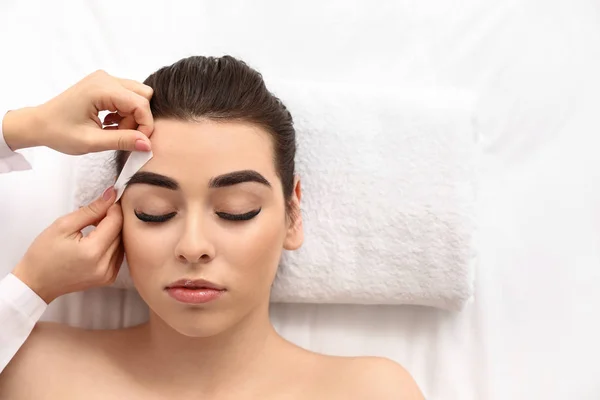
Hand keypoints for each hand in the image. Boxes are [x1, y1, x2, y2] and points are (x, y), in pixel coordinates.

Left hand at [2, 70, 153, 154]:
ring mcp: (104, 79)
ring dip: (133, 115)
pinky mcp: (103, 84)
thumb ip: (122, 141)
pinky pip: (128, 95)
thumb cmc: (59, 132)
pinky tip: (111, 122)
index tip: (138, 142)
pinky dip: (126, 111)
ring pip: (137, 95)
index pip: (141, 103)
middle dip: (139, 118)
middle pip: (143, 95)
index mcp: (101, 89)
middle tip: (122, 133)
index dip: (145, 124)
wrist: (39, 124)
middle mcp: (105, 78)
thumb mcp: (92, 142)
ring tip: (114, 128)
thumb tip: (147, 144)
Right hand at [11, 187, 123, 303]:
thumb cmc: (44, 254)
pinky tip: (96, 241)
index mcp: (93, 251)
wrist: (37, 282)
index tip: (107, 201)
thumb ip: (91, 210)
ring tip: (93, 228)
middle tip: (95, 214)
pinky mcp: (109, 278)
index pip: (116, 222)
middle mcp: (105, 265)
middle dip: (112, 219)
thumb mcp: (63, 225)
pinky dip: (111, 244)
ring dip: (112, 232)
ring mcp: (108, 274)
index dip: (113, 208)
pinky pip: (118, 254)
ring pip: (122, 243)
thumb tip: (111, 195)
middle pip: (121, 232)